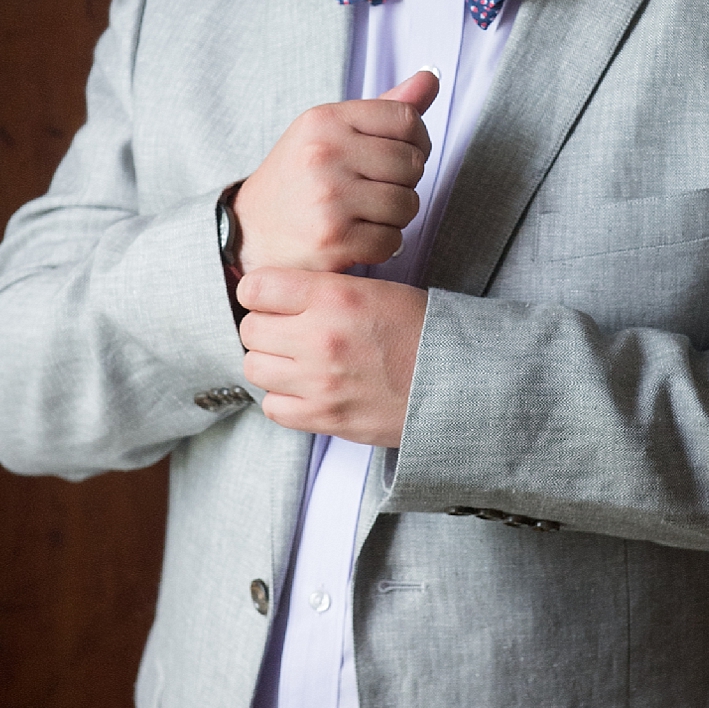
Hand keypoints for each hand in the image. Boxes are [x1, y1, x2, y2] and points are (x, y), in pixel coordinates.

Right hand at [231, 69, 437, 274]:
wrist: (251, 229)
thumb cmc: (301, 175)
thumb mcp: (332, 130)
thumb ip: (385, 106)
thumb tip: (432, 78)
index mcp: (326, 119)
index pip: (406, 119)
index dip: (418, 140)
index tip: (402, 155)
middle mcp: (325, 153)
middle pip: (412, 163)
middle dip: (406, 181)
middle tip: (378, 188)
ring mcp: (329, 197)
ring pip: (407, 204)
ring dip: (396, 216)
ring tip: (368, 213)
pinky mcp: (333, 238)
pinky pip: (391, 241)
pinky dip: (383, 244)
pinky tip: (359, 236)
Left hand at [237, 271, 429, 445]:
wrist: (458, 381)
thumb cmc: (419, 330)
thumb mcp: (372, 289)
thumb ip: (321, 289)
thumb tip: (277, 294)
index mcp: (332, 296)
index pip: (256, 288)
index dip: (258, 293)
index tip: (268, 299)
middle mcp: (320, 338)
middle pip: (250, 330)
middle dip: (263, 328)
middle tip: (283, 331)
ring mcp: (321, 383)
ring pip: (255, 369)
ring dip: (269, 364)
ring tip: (292, 361)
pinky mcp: (327, 419)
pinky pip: (273, 408)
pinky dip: (282, 400)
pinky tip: (303, 390)